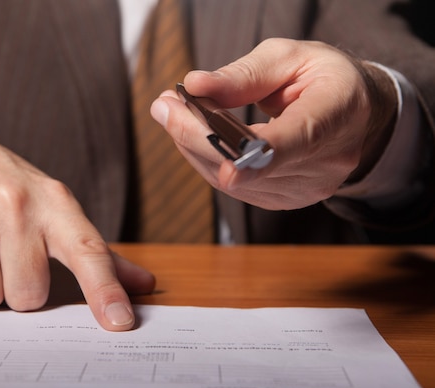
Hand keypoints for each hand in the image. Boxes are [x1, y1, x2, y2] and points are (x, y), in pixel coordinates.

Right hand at [0, 134, 154, 330]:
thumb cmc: (15, 194)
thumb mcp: (58, 212)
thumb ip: (98, 254)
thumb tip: (144, 285)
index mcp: (57, 204)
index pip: (88, 252)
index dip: (105, 290)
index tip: (120, 322)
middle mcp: (17, 203)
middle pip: (27, 295)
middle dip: (17, 291)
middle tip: (8, 260)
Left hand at [151, 38, 396, 209]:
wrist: (353, 113)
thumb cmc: (322, 78)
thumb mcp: (289, 57)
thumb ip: (244, 75)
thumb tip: (195, 86)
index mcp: (335, 116)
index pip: (297, 143)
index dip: (260, 159)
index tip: (228, 166)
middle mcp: (324, 164)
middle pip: (247, 165)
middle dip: (195, 135)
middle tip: (165, 105)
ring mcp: (303, 190)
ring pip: (231, 180)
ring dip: (193, 146)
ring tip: (173, 111)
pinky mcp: (282, 200)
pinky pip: (232, 186)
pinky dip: (206, 159)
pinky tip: (192, 134)